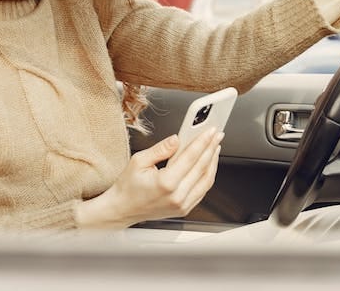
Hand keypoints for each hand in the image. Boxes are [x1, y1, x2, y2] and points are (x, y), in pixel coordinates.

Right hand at [75, 129, 222, 229]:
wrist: (122, 209)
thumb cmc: (127, 187)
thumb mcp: (139, 161)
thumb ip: (160, 149)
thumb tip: (176, 139)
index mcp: (166, 183)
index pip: (191, 157)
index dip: (203, 141)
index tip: (210, 130)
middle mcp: (177, 196)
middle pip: (201, 168)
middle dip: (211, 148)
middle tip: (217, 134)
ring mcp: (182, 205)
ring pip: (206, 180)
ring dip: (213, 162)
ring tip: (214, 147)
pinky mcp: (184, 209)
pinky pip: (202, 190)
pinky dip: (207, 175)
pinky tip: (208, 164)